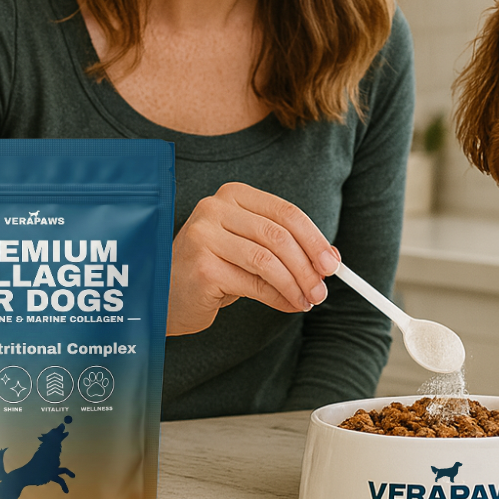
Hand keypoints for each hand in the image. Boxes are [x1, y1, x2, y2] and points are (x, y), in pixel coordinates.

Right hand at [166, 182, 340, 334]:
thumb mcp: (251, 248)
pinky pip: (254, 284)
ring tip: (307, 300)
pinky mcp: (203, 267)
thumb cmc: (213, 267)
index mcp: (233, 194)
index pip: (285, 212)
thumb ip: (286, 247)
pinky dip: (278, 297)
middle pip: (279, 235)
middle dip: (308, 266)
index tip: (332, 263)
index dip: (314, 238)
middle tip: (322, 289)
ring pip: (268, 260)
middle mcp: (215, 209)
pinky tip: (287, 304)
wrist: (165, 293)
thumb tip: (330, 259)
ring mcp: (204, 236)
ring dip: (295, 284)